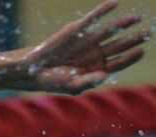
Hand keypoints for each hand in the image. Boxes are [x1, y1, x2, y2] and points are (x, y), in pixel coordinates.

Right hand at [25, 0, 149, 93]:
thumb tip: (104, 75)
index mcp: (98, 68)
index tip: (142, 50)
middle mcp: (95, 54)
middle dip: (133, 39)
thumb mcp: (73, 85)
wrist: (34, 70)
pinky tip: (115, 3)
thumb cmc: (54, 82)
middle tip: (147, 33)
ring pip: (109, 31)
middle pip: (119, 45)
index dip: (131, 56)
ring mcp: (87, 41)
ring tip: (136, 18)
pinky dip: (103, 11)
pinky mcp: (76, 30)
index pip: (120, 62)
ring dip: (123, 24)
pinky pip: (92, 19)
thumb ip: (89, 81)